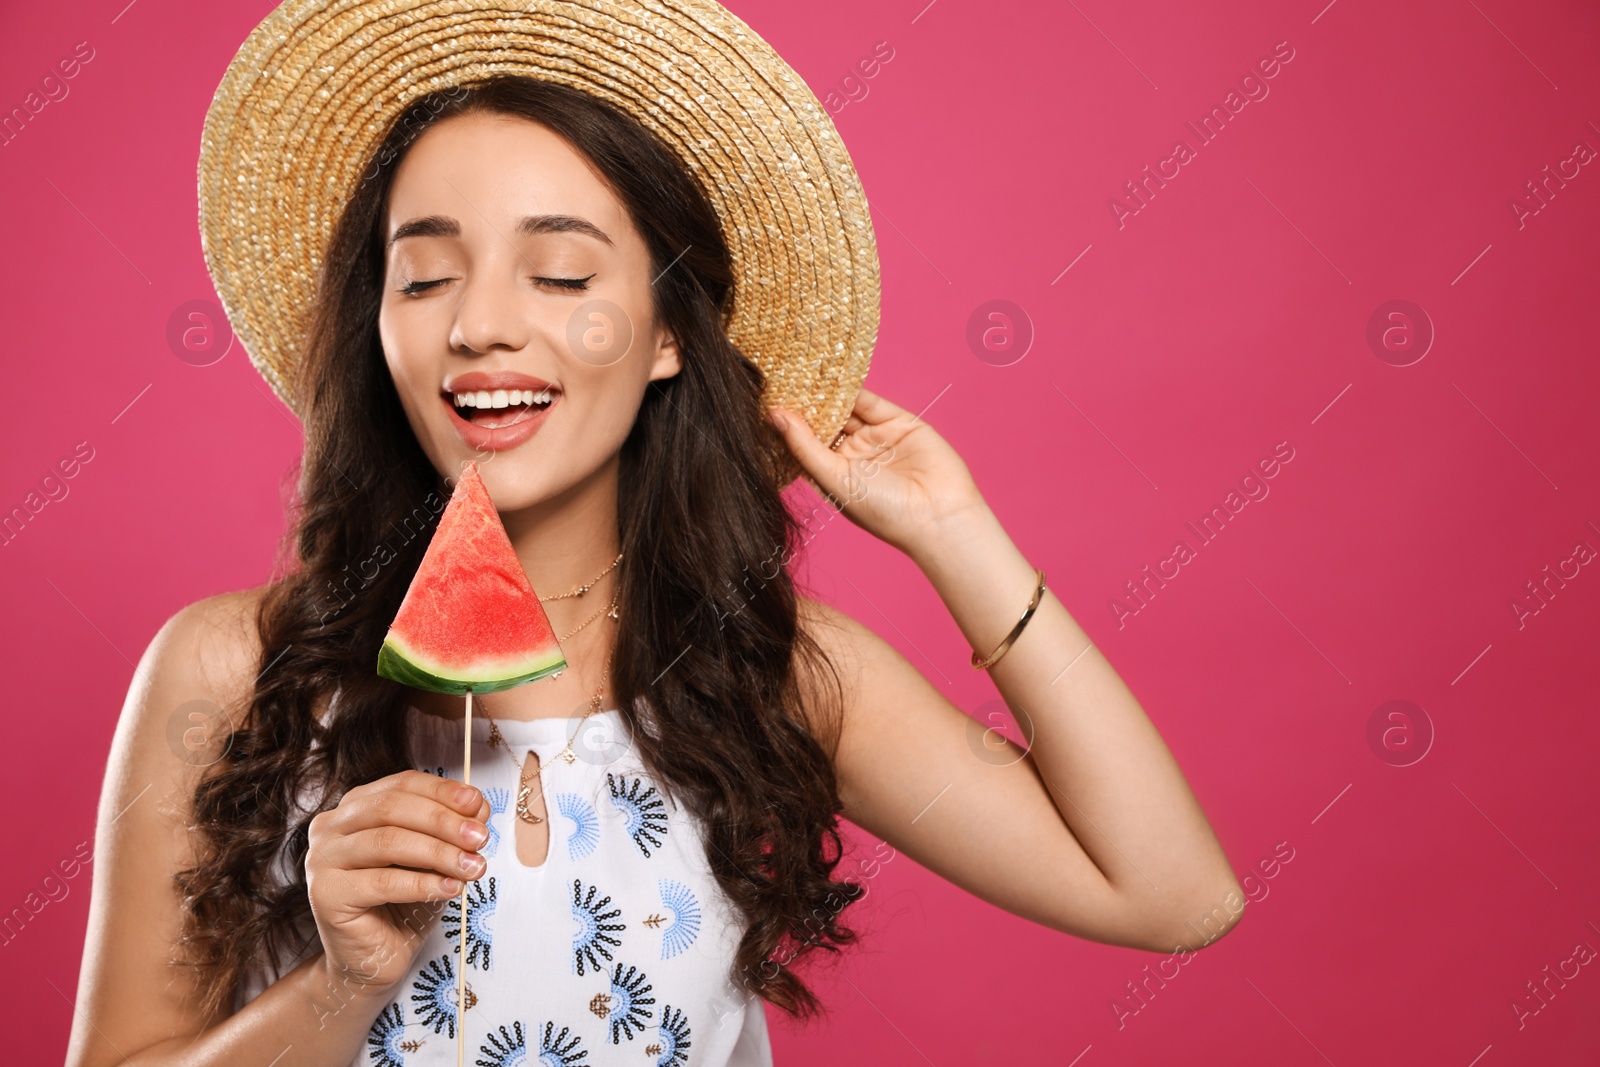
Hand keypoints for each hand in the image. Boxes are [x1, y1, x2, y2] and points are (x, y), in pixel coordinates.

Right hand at [305, 770, 489, 1000]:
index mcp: (356, 806)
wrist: (374, 958)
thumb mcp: (434, 859)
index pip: (402, 784)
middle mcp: (331, 827)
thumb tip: (478, 806)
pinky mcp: (325, 894)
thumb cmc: (402, 904)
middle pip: (393, 808)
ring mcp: (322, 859)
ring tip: (473, 867)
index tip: (478, 804)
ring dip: (438, 853)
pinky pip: (382, 882)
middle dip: (444, 821)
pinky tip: (451, 889)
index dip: (442, 791)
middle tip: (480, 838)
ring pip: (388, 842)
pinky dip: (423, 884)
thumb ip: (451, 830)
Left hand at [768, 385, 986, 556]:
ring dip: (826, 392)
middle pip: (823, 422)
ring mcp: (875, 438)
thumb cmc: (884, 511)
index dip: (787, 425)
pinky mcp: (898, 423)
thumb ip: (804, 446)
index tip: (763, 401)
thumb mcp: (835, 479)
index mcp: (833, 476)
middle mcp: (853, 456)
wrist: (939, 515)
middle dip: (805, 404)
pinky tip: (830, 374)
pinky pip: (870, 401)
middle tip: (778, 378)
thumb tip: (774, 416)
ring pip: (845, 408)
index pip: (804, 444)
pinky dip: (852, 387)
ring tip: (799, 371)